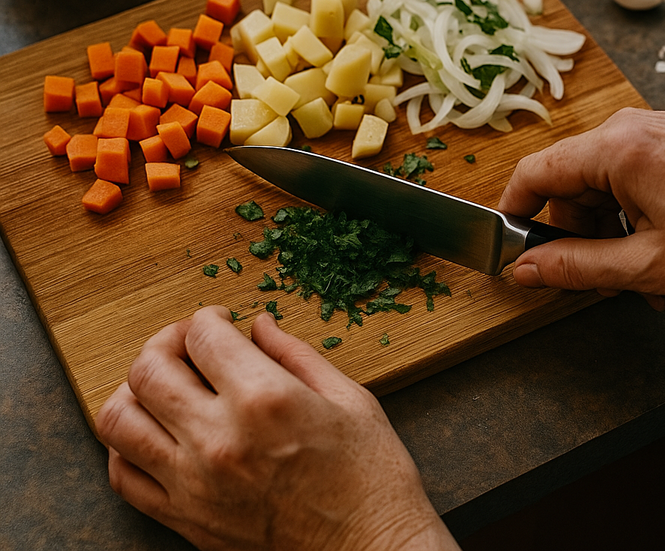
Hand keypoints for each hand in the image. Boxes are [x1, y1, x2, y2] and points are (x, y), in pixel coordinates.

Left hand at [96, 306, 459, 550]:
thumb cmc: (371, 476)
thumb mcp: (348, 397)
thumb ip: (295, 353)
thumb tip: (260, 324)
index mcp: (265, 399)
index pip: (202, 335)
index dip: (210, 317)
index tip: (224, 321)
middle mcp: (219, 439)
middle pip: (149, 368)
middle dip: (167, 341)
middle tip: (192, 344)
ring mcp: (195, 484)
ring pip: (120, 419)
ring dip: (138, 389)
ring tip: (168, 384)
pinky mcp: (186, 520)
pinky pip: (124, 475)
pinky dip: (129, 444)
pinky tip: (161, 432)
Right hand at [499, 108, 664, 307]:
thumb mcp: (645, 267)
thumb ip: (573, 267)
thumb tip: (525, 269)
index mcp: (620, 148)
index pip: (537, 171)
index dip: (514, 208)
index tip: (509, 237)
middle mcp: (643, 125)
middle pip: (577, 178)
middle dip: (581, 231)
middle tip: (600, 276)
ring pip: (613, 176)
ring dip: (616, 225)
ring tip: (645, 272)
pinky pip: (649, 167)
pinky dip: (645, 205)